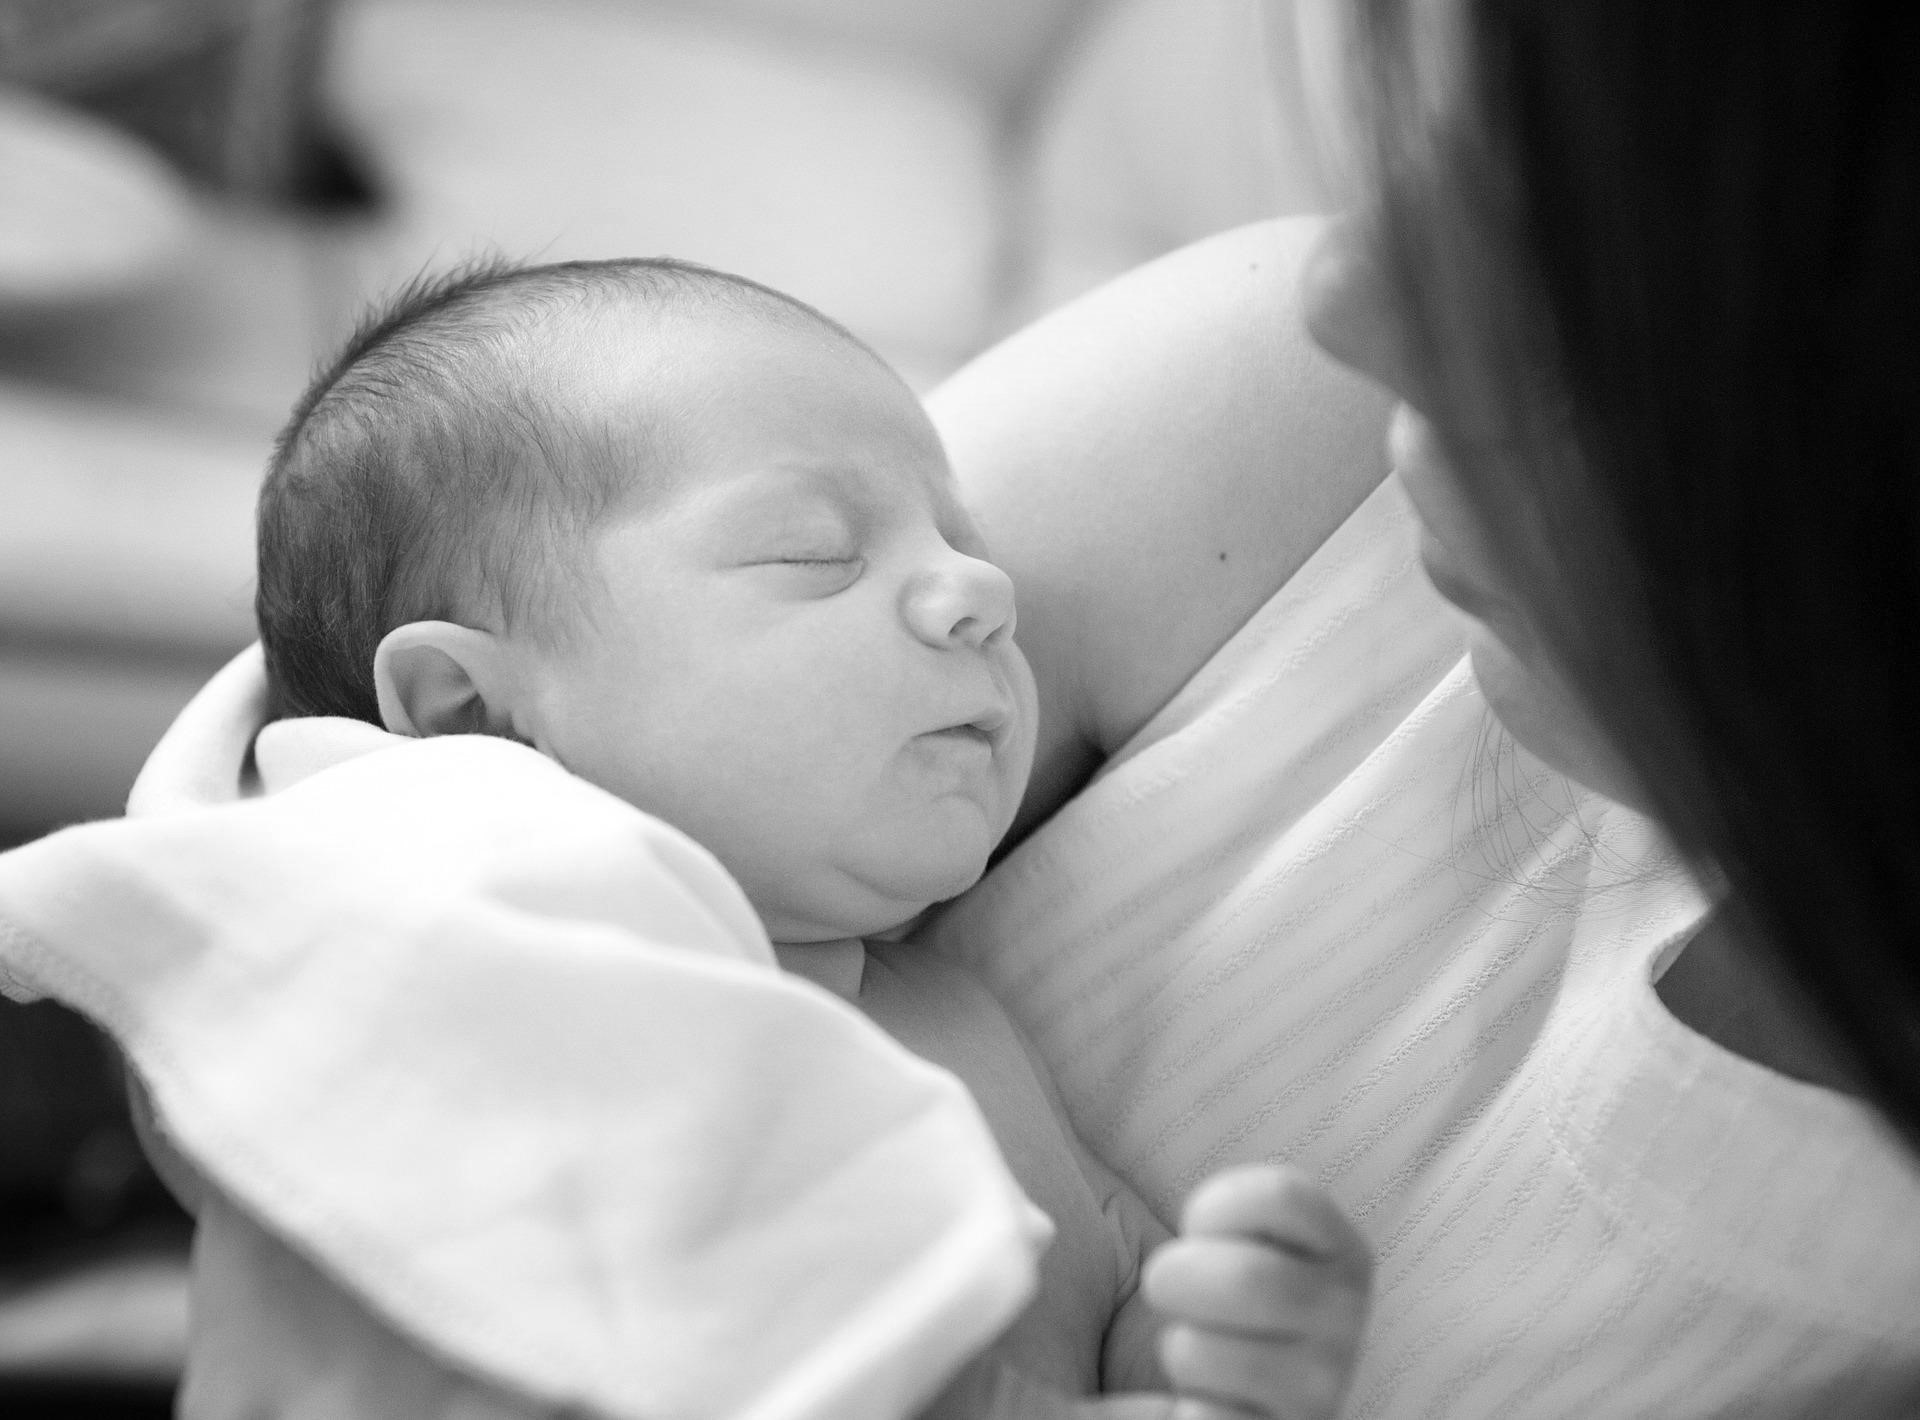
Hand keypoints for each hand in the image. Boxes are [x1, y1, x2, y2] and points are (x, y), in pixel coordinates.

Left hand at [1141, 1165, 1371, 1419]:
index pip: (1286, 1197)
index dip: (1218, 1205)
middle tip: (1172, 1287)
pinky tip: (1194, 1406)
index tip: (1196, 1220)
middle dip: (1175, 1277)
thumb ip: (1201, 1176)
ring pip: (1200, 1354)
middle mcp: (1347, 1324)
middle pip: (1245, 1279)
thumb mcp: (1223, 1228)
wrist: (1218, 1400)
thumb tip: (1057, 1038)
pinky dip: (1176, 1412)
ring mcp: (1318, 1394)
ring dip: (1174, 1347)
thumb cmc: (1206, 1295)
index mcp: (1340, 1251)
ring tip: (1194, 1352)